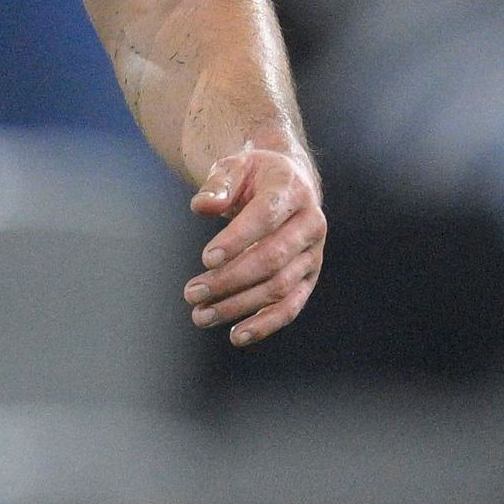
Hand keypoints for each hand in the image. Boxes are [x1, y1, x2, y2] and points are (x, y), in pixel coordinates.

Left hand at [184, 138, 325, 345]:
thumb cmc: (252, 176)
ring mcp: (312, 254)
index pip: (266, 217)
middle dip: (230, 279)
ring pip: (278, 288)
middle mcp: (310, 223)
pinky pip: (290, 307)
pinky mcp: (308, 278)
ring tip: (200, 315)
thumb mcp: (233, 168)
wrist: (286, 184)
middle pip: (272, 258)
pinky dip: (265, 324)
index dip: (238, 239)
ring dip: (238, 305)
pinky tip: (236, 335)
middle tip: (191, 293)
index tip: (206, 259)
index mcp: (292, 190)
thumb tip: (202, 206)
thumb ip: (218, 186)